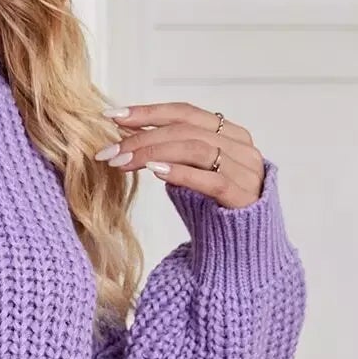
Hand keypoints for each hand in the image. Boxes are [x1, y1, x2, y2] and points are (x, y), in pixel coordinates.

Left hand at [95, 102, 265, 208]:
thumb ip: (166, 150)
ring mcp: (247, 171)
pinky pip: (211, 179)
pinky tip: (155, 172)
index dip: (148, 112)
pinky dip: (181, 173)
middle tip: (110, 150)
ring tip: (123, 162)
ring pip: (196, 149)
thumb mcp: (187, 172)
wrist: (241, 247)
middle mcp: (242, 147)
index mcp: (231, 133)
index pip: (185, 112)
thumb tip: (125, 130)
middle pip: (186, 130)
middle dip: (142, 138)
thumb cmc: (210, 206)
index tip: (112, 116)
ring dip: (153, 153)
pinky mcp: (244, 197)